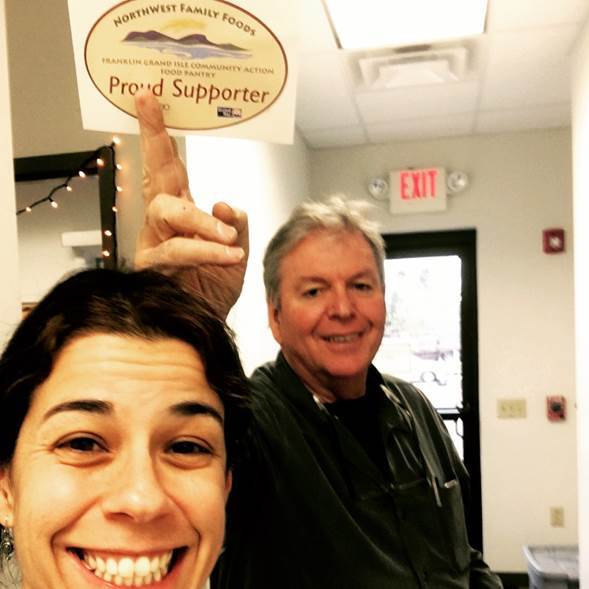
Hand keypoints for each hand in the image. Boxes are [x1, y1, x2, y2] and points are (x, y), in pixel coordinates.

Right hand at [134, 90, 248, 316]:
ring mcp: (153, 245)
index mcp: (181, 214)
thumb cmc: (214, 289)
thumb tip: (225, 201)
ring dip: (200, 220)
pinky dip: (206, 250)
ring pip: (167, 213)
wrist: (207, 327)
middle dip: (155, 142)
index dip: (159, 135)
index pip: (169, 168)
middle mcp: (162, 225)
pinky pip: (177, 251)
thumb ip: (235, 223)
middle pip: (157, 179)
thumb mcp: (235, 252)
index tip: (150, 97)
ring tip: (229, 237)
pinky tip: (228, 254)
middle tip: (154, 109)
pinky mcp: (151, 269)